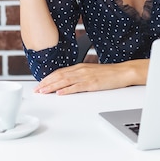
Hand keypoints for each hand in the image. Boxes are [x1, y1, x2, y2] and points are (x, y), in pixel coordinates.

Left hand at [34, 60, 149, 94]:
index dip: (48, 78)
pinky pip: (77, 87)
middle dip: (46, 83)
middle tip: (36, 89)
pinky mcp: (92, 84)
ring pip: (65, 81)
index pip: (60, 72)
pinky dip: (67, 90)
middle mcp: (81, 70)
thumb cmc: (109, 73)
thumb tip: (68, 80)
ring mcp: (86, 77)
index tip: (40, 83)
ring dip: (52, 87)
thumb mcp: (91, 71)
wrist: (123, 72)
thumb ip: (79, 74)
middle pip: (59, 76)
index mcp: (80, 67)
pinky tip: (60, 93)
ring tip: (43, 91)